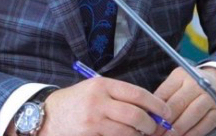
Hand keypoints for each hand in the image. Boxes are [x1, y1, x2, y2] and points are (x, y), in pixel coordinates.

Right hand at [35, 77, 171, 135]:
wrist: (48, 116)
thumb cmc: (76, 101)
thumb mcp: (94, 89)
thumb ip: (118, 95)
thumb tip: (147, 106)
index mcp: (102, 85)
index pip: (137, 93)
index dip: (156, 104)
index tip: (166, 110)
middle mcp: (98, 101)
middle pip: (136, 115)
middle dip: (151, 124)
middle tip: (156, 127)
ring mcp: (94, 121)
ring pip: (128, 132)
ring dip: (139, 135)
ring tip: (141, 133)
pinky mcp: (91, 135)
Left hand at [153, 67, 215, 135]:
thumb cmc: (193, 86)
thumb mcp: (178, 82)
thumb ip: (165, 95)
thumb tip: (149, 113)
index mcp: (181, 75)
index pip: (165, 92)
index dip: (155, 109)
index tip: (147, 122)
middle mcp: (196, 84)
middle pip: (177, 104)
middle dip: (164, 122)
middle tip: (154, 133)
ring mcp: (209, 98)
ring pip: (190, 115)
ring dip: (177, 130)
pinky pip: (204, 125)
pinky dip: (192, 134)